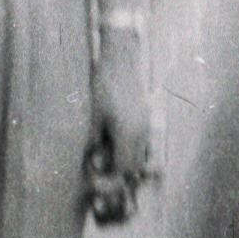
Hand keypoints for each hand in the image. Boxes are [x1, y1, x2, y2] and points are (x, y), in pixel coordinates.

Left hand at [91, 27, 150, 185]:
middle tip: (101, 167)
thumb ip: (95, 140)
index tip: (96, 176)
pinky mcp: (146, 116)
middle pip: (134, 164)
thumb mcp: (95, 115)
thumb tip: (93, 159)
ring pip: (141, 153)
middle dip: (119, 171)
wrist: (120, 60)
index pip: (123, 168)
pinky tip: (115, 139)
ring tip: (107, 153)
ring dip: (126, 159)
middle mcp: (141, 132)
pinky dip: (131, 146)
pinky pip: (142, 141)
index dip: (110, 177)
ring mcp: (146, 124)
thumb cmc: (104, 85)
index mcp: (128, 134)